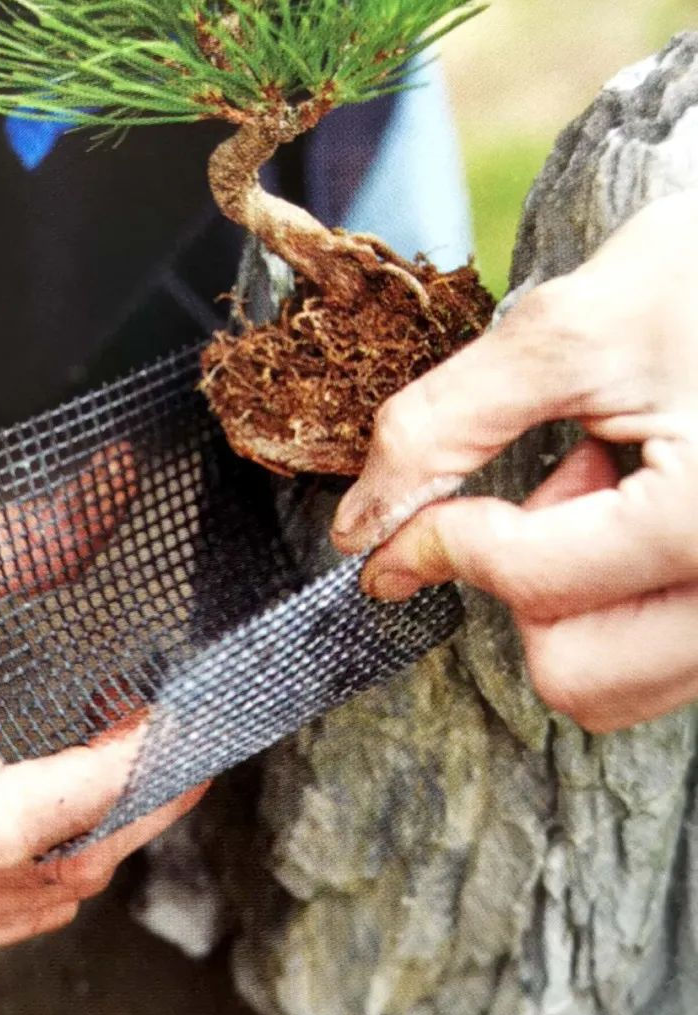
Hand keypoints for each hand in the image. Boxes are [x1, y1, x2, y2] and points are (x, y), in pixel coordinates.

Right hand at [0, 452, 202, 970]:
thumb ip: (8, 534)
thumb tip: (117, 487)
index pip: (10, 820)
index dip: (112, 778)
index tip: (162, 715)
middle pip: (49, 871)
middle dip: (140, 800)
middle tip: (173, 729)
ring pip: (45, 905)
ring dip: (107, 828)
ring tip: (119, 750)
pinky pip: (12, 922)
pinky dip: (61, 866)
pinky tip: (65, 802)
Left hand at [332, 189, 697, 733]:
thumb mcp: (567, 329)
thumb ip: (446, 424)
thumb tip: (358, 524)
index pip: (528, 578)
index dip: (435, 540)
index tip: (391, 521)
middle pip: (573, 672)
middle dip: (521, 581)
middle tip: (551, 480)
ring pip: (615, 684)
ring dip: (573, 593)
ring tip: (608, 481)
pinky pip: (656, 662)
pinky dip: (616, 598)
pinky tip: (639, 501)